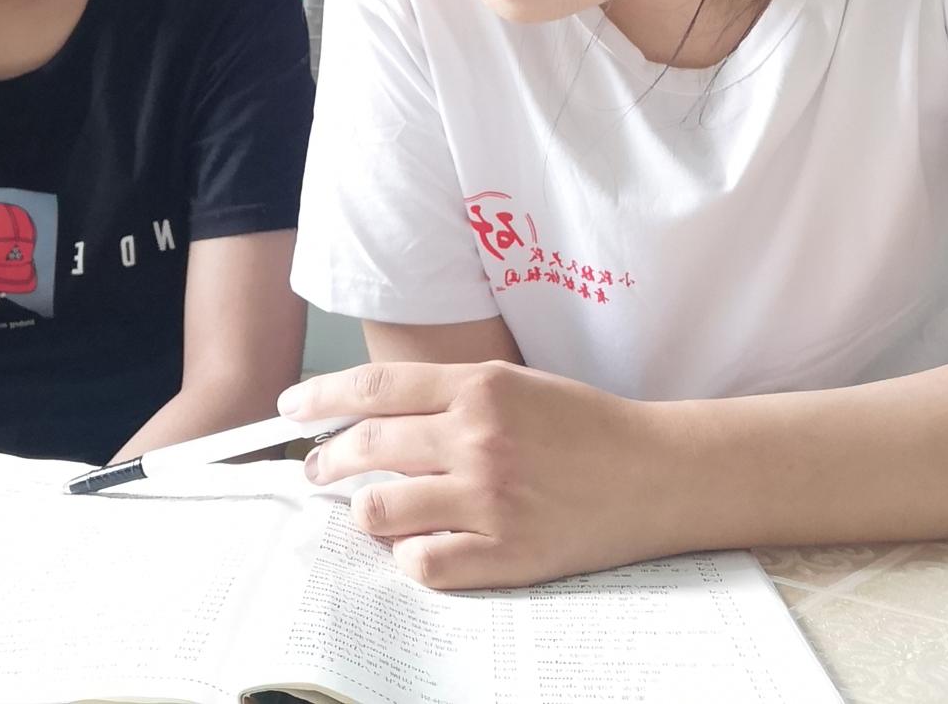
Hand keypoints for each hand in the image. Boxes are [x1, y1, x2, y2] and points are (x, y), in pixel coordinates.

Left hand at [279, 360, 674, 589]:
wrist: (655, 473)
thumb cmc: (586, 427)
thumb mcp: (518, 385)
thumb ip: (450, 396)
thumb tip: (378, 416)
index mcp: (480, 388)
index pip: (375, 387)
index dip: (321, 397)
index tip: (292, 408)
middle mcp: (477, 438)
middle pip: (367, 447)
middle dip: (329, 461)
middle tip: (318, 472)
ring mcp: (489, 498)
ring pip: (381, 509)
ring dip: (366, 511)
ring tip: (374, 511)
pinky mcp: (505, 551)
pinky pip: (424, 562)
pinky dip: (410, 556)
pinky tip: (420, 546)